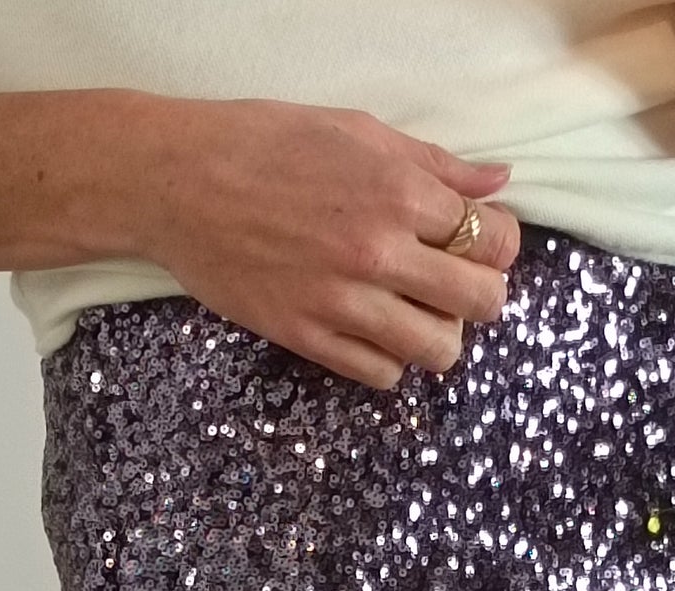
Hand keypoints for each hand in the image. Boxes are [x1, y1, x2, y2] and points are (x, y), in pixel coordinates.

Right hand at [131, 96, 519, 387]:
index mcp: (397, 193)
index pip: (493, 240)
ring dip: (441, 337)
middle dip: (482, 295)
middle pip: (481, 303)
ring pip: (438, 351)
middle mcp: (378, 253)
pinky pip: (382, 375)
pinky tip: (376, 332)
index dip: (499, 244)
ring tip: (419, 314)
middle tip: (457, 284)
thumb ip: (434, 164)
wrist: (176, 181)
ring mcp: (343, 303)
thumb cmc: (263, 143)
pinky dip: (391, 361)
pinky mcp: (308, 338)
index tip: (481, 242)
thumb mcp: (355, 131)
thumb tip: (496, 182)